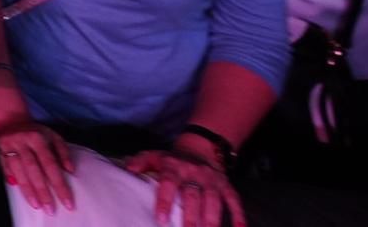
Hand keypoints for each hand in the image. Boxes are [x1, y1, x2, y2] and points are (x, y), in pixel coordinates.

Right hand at [0, 120, 74, 213]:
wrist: (10, 120)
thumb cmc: (35, 132)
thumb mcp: (52, 136)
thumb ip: (63, 151)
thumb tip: (70, 170)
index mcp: (37, 138)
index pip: (50, 164)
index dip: (59, 184)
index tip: (67, 201)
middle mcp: (22, 143)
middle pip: (33, 169)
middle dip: (43, 191)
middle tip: (51, 209)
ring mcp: (9, 148)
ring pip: (19, 171)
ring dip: (28, 190)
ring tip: (37, 205)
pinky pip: (5, 169)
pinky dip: (11, 180)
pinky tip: (19, 192)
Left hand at [122, 147, 244, 226]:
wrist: (201, 147)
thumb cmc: (173, 160)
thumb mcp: (155, 156)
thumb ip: (141, 162)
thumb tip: (129, 169)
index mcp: (174, 167)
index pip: (168, 183)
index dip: (164, 201)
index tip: (161, 219)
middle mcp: (194, 173)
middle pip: (193, 196)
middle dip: (190, 217)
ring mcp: (212, 180)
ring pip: (213, 200)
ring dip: (211, 220)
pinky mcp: (226, 185)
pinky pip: (235, 200)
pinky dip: (239, 215)